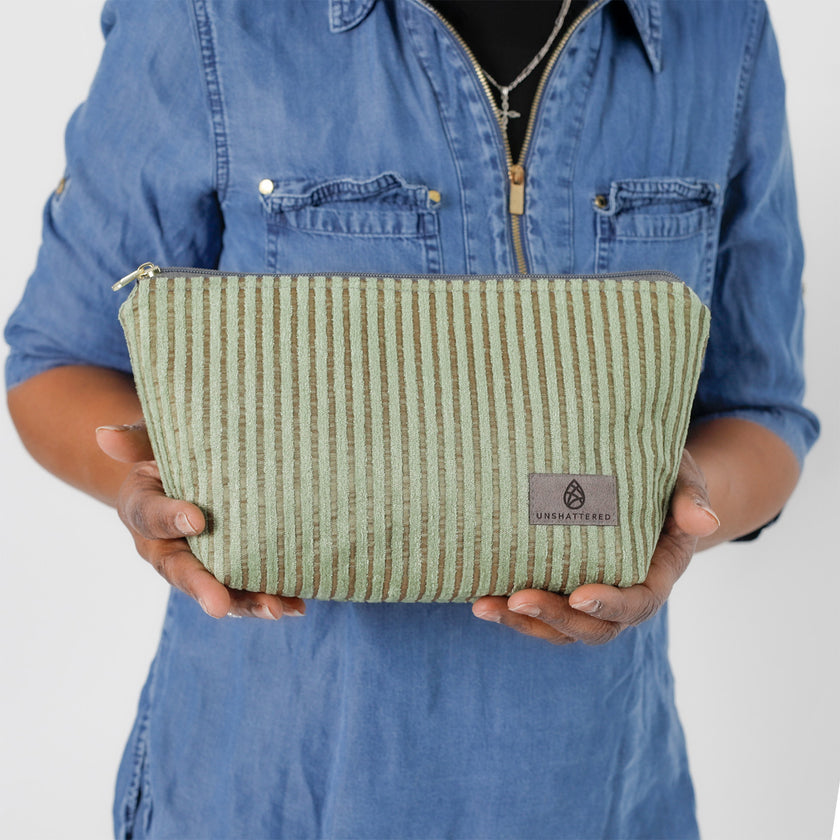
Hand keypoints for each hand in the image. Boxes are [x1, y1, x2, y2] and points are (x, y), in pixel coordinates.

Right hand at [96, 422, 305, 619]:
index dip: (171, 518)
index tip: (197, 520)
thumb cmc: (174, 453)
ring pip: (218, 588)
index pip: (150, 515)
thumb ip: (139, 440)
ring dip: (245, 602)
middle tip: (219, 605)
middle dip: (202, 586)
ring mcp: (198, 563)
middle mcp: (164, 546)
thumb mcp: (156, 441)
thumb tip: (105, 436)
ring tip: (273, 609)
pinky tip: (296, 605)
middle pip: (180, 569)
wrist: (193, 470)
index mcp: (142, 508)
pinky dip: (271, 598)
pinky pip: (246, 590)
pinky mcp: (229, 571)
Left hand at [472, 449, 718, 644]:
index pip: (638, 602)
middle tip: (516, 598)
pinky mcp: (563, 588)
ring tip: (484, 605)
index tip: (579, 594)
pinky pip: (540, 611)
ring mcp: (590, 596)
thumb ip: (689, 498)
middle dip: (554, 617)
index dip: (610, 603)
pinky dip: (510, 609)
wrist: (645, 483)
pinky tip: (478, 597)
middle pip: (593, 626)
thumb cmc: (665, 478)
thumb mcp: (682, 478)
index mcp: (656, 574)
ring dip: (522, 622)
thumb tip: (703, 521)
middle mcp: (623, 595)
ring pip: (560, 628)